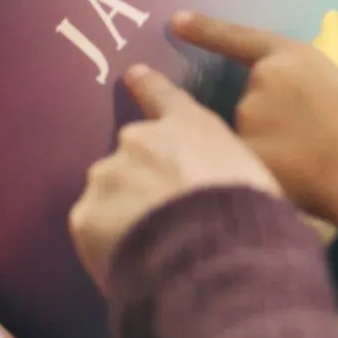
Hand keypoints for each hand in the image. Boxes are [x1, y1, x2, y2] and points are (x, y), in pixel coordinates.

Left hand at [70, 64, 281, 292]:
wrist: (214, 254)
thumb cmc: (247, 211)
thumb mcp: (253, 174)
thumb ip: (223, 167)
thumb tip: (221, 183)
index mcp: (189, 126)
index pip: (163, 95)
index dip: (147, 86)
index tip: (132, 75)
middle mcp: (140, 140)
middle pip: (135, 156)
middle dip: (145, 178)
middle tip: (167, 214)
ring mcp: (108, 176)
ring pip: (111, 192)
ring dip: (126, 211)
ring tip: (152, 246)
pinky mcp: (85, 216)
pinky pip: (96, 230)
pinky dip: (110, 243)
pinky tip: (135, 262)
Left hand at [172, 12, 337, 225]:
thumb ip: (308, 93)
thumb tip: (295, 115)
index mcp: (294, 56)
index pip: (238, 39)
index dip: (207, 30)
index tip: (177, 22)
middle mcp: (262, 80)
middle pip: (250, 104)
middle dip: (272, 127)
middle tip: (316, 148)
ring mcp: (248, 117)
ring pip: (246, 139)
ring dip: (270, 153)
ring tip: (315, 169)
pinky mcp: (241, 153)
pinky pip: (243, 167)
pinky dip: (262, 176)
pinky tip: (298, 186)